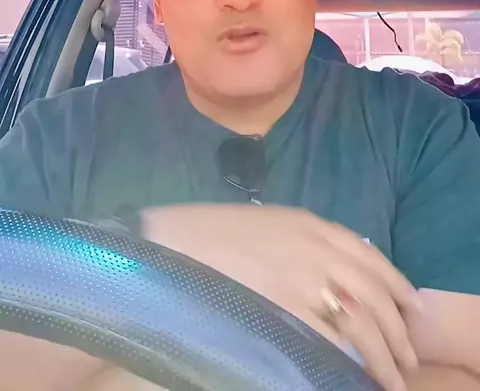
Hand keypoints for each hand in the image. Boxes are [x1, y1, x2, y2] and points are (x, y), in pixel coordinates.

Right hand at [142, 204, 420, 390]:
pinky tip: (356, 375)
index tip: (412, 310)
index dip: (397, 285)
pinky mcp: (286, 309)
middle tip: (408, 359)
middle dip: (398, 329)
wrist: (177, 242)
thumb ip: (308, 241)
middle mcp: (317, 249)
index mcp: (313, 225)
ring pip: (362, 322)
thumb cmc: (217, 231)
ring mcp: (303, 280)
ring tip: (392, 380)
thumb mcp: (272, 222)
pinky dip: (351, 360)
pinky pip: (331, 340)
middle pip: (374, 293)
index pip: (371, 256)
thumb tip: (340, 271)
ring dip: (384, 355)